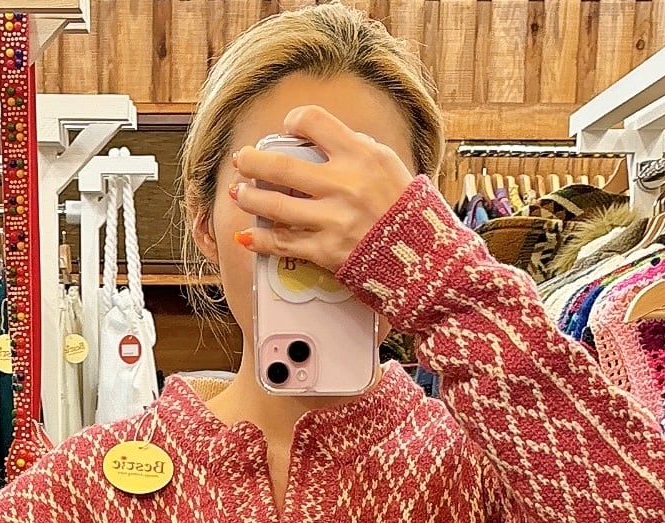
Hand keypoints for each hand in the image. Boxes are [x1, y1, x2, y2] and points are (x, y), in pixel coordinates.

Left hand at [229, 104, 414, 273]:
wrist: (426, 259)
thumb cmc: (409, 211)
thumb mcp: (390, 166)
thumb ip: (357, 151)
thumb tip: (325, 145)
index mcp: (360, 154)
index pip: (313, 121)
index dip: (294, 121)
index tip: (287, 129)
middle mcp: (343, 184)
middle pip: (281, 165)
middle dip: (252, 161)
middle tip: (242, 160)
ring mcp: (332, 219)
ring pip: (275, 205)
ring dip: (250, 198)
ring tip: (239, 194)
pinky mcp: (327, 251)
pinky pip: (284, 244)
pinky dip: (261, 241)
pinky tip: (247, 236)